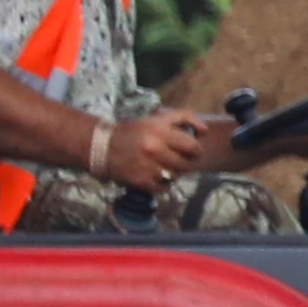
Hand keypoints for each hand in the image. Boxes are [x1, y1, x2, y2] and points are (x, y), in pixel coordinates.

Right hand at [95, 108, 234, 193]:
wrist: (102, 147)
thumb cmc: (134, 131)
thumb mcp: (157, 118)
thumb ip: (184, 118)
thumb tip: (205, 130)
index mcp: (160, 131)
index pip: (192, 146)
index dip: (195, 150)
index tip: (191, 151)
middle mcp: (155, 149)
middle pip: (185, 164)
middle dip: (184, 163)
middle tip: (177, 160)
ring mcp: (147, 167)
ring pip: (175, 176)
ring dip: (174, 174)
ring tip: (165, 168)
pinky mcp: (140, 181)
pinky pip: (163, 188)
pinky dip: (162, 184)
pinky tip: (156, 177)